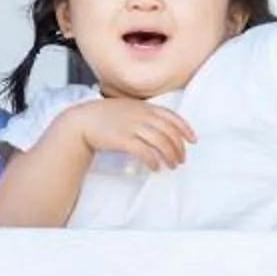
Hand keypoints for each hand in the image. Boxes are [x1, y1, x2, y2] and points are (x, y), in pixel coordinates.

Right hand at [67, 97, 194, 170]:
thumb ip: (145, 114)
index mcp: (145, 107)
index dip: (185, 129)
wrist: (83, 120)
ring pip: (160, 142)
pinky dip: (153, 161)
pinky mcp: (123, 140)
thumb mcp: (129, 108)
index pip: (172, 117)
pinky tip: (156, 168)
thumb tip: (161, 128)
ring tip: (172, 166)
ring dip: (169, 156)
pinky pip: (144, 152)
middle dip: (179, 147)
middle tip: (181, 159)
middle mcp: (142, 116)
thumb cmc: (105, 116)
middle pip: (169, 132)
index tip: (193, 140)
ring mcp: (133, 127)